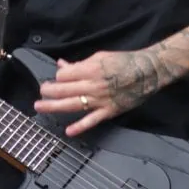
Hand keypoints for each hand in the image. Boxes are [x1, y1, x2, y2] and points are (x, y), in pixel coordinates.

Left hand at [33, 48, 178, 136]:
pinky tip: (68, 131)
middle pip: (64, 90)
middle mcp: (93, 85)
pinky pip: (92, 120)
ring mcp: (100, 100)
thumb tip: (62, 66)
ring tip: (40, 106)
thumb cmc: (124, 61)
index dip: (57, 77)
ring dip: (53, 106)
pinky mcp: (109, 111)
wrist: (148, 71)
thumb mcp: (100, 57)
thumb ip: (80, 64)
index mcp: (90, 69)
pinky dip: (80, 127)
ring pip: (72, 105)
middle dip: (48, 91)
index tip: (57, 78)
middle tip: (40, 93)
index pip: (64, 75)